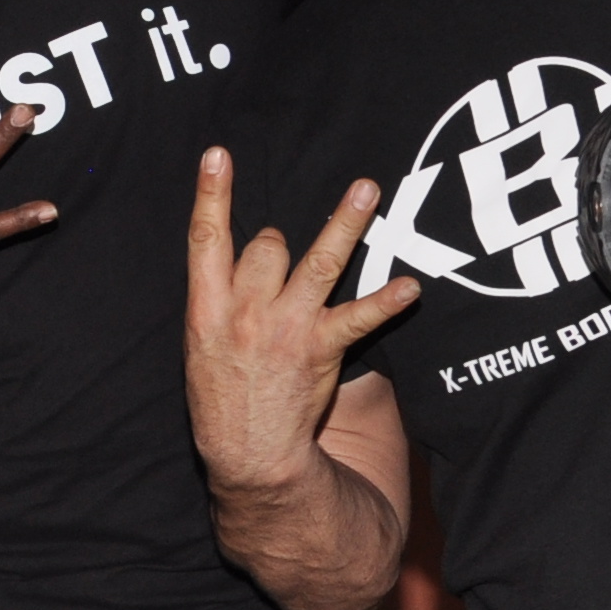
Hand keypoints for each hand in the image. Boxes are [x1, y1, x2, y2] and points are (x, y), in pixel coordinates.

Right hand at [184, 151, 414, 490]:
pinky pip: (359, 317)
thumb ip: (219, 300)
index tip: (218, 155)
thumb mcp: (200, 346)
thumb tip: (245, 257)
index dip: (212, 193)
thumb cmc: (222, 399)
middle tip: (281, 264)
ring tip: (368, 190)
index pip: (205, 238)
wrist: (247, 454)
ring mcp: (285, 327)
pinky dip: (387, 303)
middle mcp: (245, 311)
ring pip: (320, 260)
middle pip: (268, 245)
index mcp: (206, 308)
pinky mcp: (320, 348)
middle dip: (277, 243)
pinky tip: (411, 288)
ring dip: (347, 223)